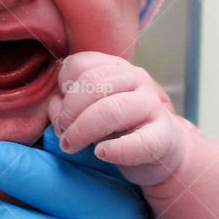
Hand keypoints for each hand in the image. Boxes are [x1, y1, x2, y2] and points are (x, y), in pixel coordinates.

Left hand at [48, 52, 185, 186]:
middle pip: (93, 83)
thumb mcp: (91, 110)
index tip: (61, 112)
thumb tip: (55, 106)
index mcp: (116, 68)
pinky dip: (116, 149)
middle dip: (69, 112)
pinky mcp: (163, 136)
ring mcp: (152, 105)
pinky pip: (139, 142)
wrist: (163, 149)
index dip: (62, 89)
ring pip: (111, 109)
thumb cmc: (120, 127)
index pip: (79, 64)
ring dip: (83, 131)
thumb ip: (69, 105)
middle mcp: (137, 79)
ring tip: (72, 146)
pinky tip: (102, 153)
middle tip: (63, 135)